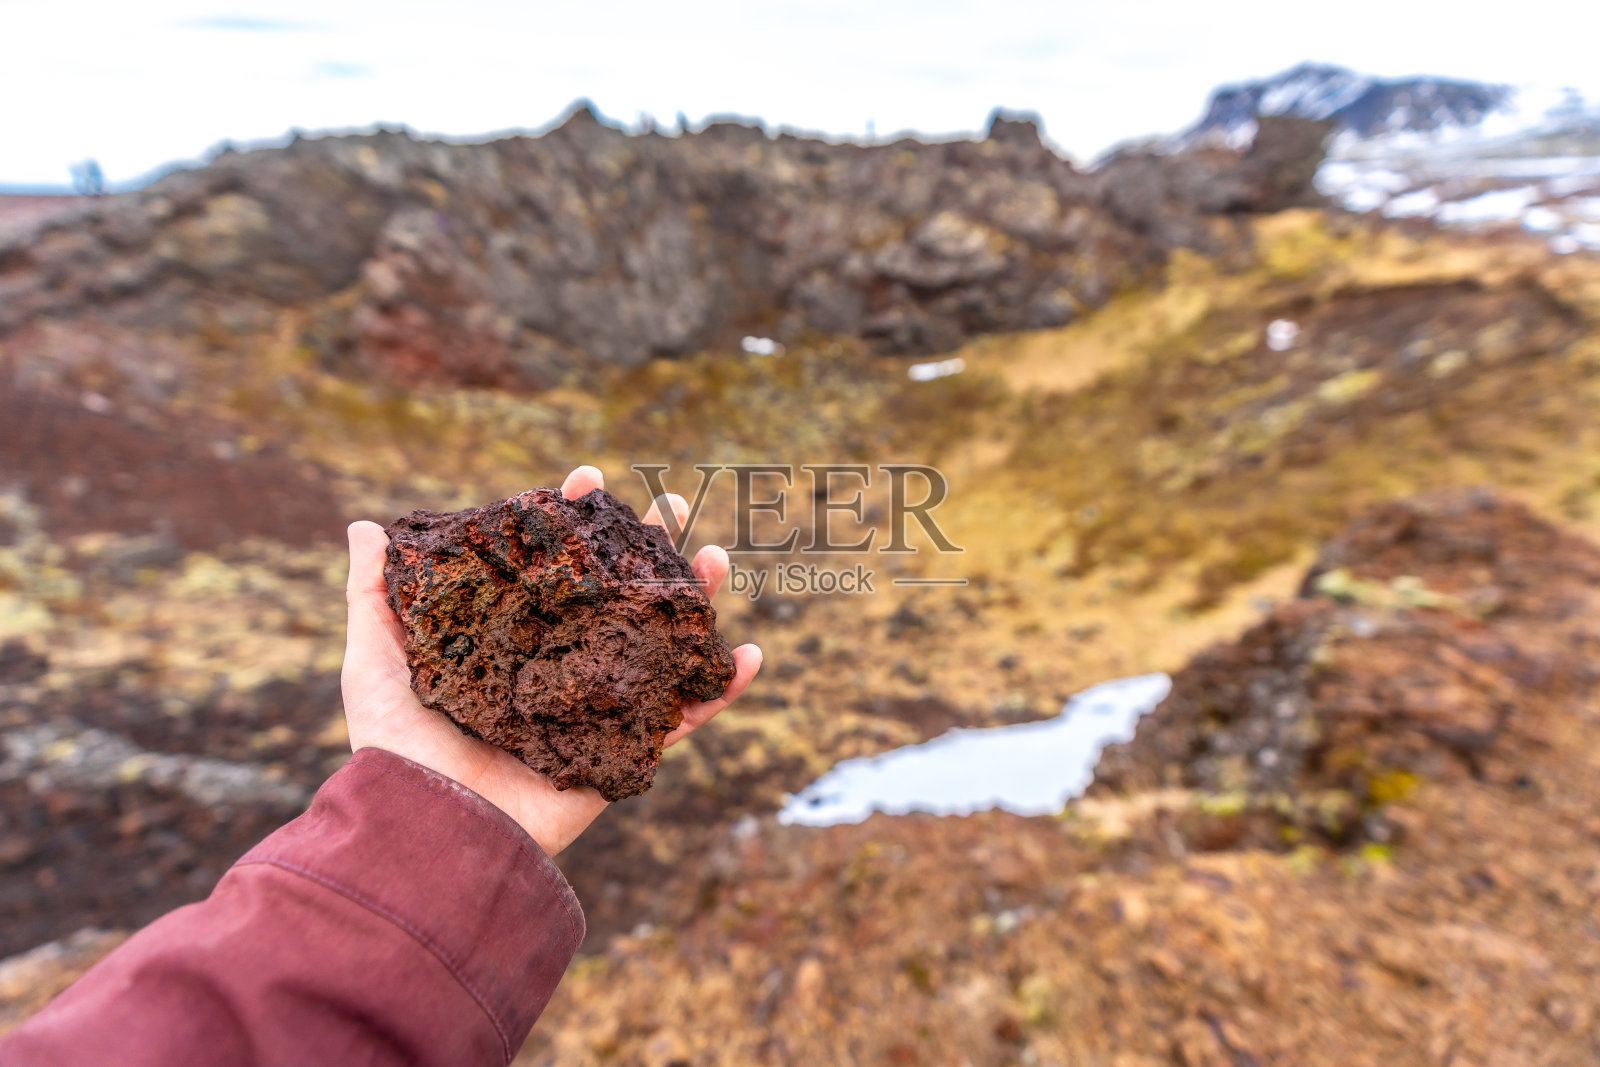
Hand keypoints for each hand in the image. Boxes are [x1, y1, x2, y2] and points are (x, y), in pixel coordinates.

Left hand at [340, 465, 762, 855]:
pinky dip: (721, 692)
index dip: (572, 520)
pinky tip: (750, 655)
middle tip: (675, 505)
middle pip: (616, 595)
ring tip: (718, 558)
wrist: (430, 828)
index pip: (549, 566)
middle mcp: (558, 666)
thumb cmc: (397, 748)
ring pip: (658, 644)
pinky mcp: (621, 751)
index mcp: (509, 638)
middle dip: (650, 549)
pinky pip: (682, 720)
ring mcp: (594, 705)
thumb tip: (365, 527)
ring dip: (694, 602)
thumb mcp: (376, 662)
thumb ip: (376, 597)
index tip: (587, 477)